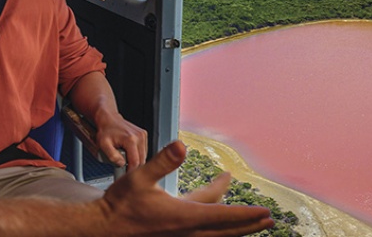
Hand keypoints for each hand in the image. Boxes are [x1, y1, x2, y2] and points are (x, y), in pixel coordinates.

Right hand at [92, 141, 273, 236]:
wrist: (103, 228)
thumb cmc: (120, 203)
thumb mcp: (139, 176)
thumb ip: (163, 161)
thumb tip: (182, 145)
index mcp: (182, 217)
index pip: (223, 216)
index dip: (246, 215)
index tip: (264, 213)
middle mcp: (186, 232)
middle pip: (225, 230)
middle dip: (248, 224)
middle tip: (268, 220)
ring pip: (215, 234)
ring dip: (235, 229)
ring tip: (250, 224)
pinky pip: (204, 234)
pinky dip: (217, 229)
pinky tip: (218, 225)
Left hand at [95, 113, 147, 168]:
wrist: (109, 119)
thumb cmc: (106, 130)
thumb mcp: (103, 144)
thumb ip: (112, 156)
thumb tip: (121, 164)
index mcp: (131, 139)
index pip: (136, 162)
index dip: (130, 170)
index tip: (125, 174)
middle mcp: (139, 136)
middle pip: (141, 160)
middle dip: (133, 166)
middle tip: (123, 167)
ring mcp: (143, 135)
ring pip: (144, 156)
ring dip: (136, 160)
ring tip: (125, 157)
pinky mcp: (144, 135)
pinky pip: (143, 150)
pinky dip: (137, 154)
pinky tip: (129, 152)